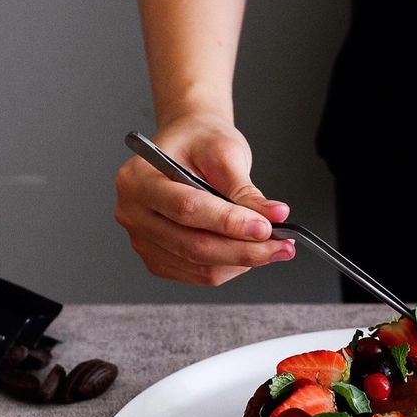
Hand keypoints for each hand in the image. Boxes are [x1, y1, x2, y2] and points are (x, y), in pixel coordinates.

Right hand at [115, 114, 293, 284]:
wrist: (189, 146)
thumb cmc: (199, 142)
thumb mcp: (225, 153)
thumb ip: (245, 190)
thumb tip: (273, 217)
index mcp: (139, 179)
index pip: (187, 209)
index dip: (230, 223)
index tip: (266, 227)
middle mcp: (134, 213)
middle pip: (193, 245)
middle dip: (244, 249)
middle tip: (282, 245)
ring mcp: (143, 240)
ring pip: (200, 266)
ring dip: (243, 262)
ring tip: (275, 248)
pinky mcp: (158, 258)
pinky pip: (198, 274)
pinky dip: (230, 267)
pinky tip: (250, 252)